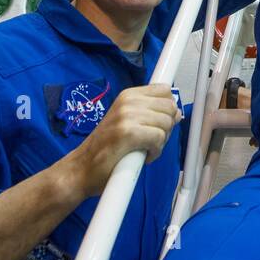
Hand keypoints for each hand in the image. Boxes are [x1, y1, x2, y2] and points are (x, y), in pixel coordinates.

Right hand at [61, 84, 181, 200]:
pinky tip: (144, 157)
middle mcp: (128, 101)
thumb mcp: (127, 122)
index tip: (157, 124)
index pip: (165, 90)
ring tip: (145, 149)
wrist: (82, 168)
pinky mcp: (127, 133)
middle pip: (170, 107)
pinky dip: (156, 151)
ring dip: (161, 141)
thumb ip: (150, 114)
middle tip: (151, 140)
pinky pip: (159, 138)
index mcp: (128, 95)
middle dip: (167, 126)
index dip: (167, 109)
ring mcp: (127, 115)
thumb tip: (177, 113)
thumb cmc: (106, 148)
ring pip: (166, 123)